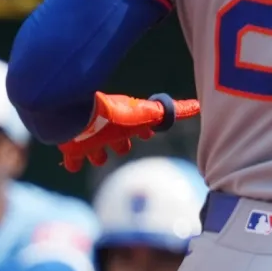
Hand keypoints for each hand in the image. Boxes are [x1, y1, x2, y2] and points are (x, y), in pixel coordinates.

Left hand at [59, 92, 199, 171]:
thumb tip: (198, 105)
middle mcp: (107, 130)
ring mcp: (89, 140)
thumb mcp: (147, 114)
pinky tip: (73, 165)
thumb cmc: (116, 116)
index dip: (143, 131)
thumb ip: (171, 111)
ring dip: (97, 155)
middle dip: (119, 144)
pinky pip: (73, 160)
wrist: (80, 118)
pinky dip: (74, 162)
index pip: (137, 127)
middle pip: (116, 140)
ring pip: (95, 151)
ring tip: (98, 158)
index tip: (147, 134)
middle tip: (120, 147)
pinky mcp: (72, 149)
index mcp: (125, 123)